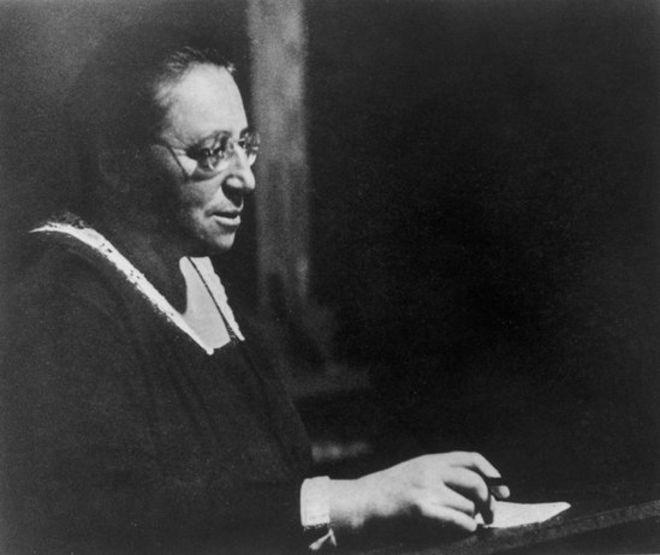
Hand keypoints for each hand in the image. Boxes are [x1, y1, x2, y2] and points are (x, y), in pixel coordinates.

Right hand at [329, 451, 509, 541]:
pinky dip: (467, 527)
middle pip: (475, 482)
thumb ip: (439, 475)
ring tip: (462, 523)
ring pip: (468, 505)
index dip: (492, 474)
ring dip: (471, 517)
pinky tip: (463, 529)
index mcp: (430, 460)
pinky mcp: (422, 509)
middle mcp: (430, 471)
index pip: (471, 458)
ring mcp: (426, 489)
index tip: (503, 491)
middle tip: (488, 515)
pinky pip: (460, 520)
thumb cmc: (388, 494)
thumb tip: (476, 490)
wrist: (361, 504)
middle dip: (488, 501)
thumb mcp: (414, 473)